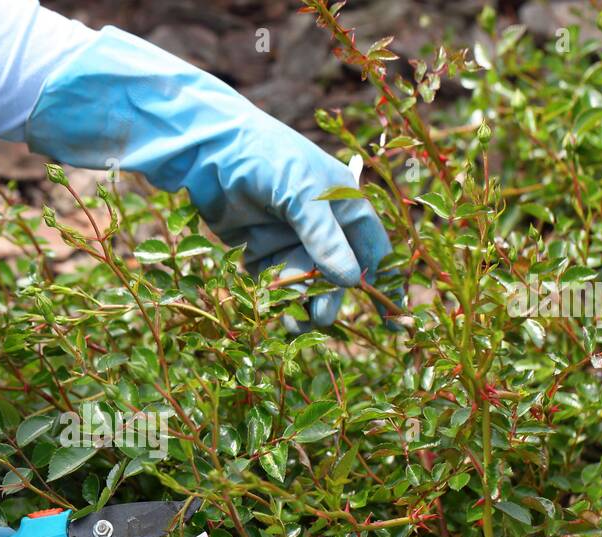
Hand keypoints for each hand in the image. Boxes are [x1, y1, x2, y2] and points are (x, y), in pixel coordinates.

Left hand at [26, 26, 392, 330]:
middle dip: (330, 296)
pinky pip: (273, 282)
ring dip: (301, 302)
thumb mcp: (304, 194)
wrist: (211, 150)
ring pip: (304, 282)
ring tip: (294, 322)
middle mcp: (320, 225)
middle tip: (321, 318)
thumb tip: (352, 281)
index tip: (390, 319)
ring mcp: (289, 238)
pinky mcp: (260, 250)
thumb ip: (325, 238)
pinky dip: (274, 296)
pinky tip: (272, 308)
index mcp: (343, 206)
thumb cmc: (268, 158)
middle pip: (336, 273)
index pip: (372, 249)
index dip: (382, 282)